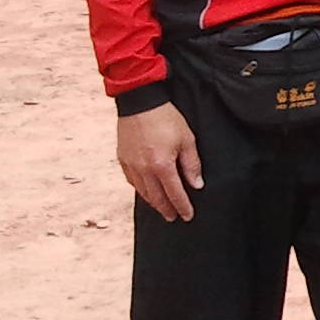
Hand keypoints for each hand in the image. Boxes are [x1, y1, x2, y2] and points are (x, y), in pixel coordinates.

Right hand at [119, 102, 203, 221]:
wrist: (140, 102)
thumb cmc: (165, 118)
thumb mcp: (186, 139)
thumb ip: (192, 164)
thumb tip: (196, 185)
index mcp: (161, 166)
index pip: (175, 194)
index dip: (182, 206)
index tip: (187, 216)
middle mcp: (144, 170)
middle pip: (157, 198)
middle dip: (167, 209)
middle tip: (173, 218)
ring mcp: (131, 165)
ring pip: (143, 192)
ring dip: (153, 202)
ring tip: (161, 208)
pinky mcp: (123, 159)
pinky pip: (132, 181)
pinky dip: (141, 190)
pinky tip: (146, 191)